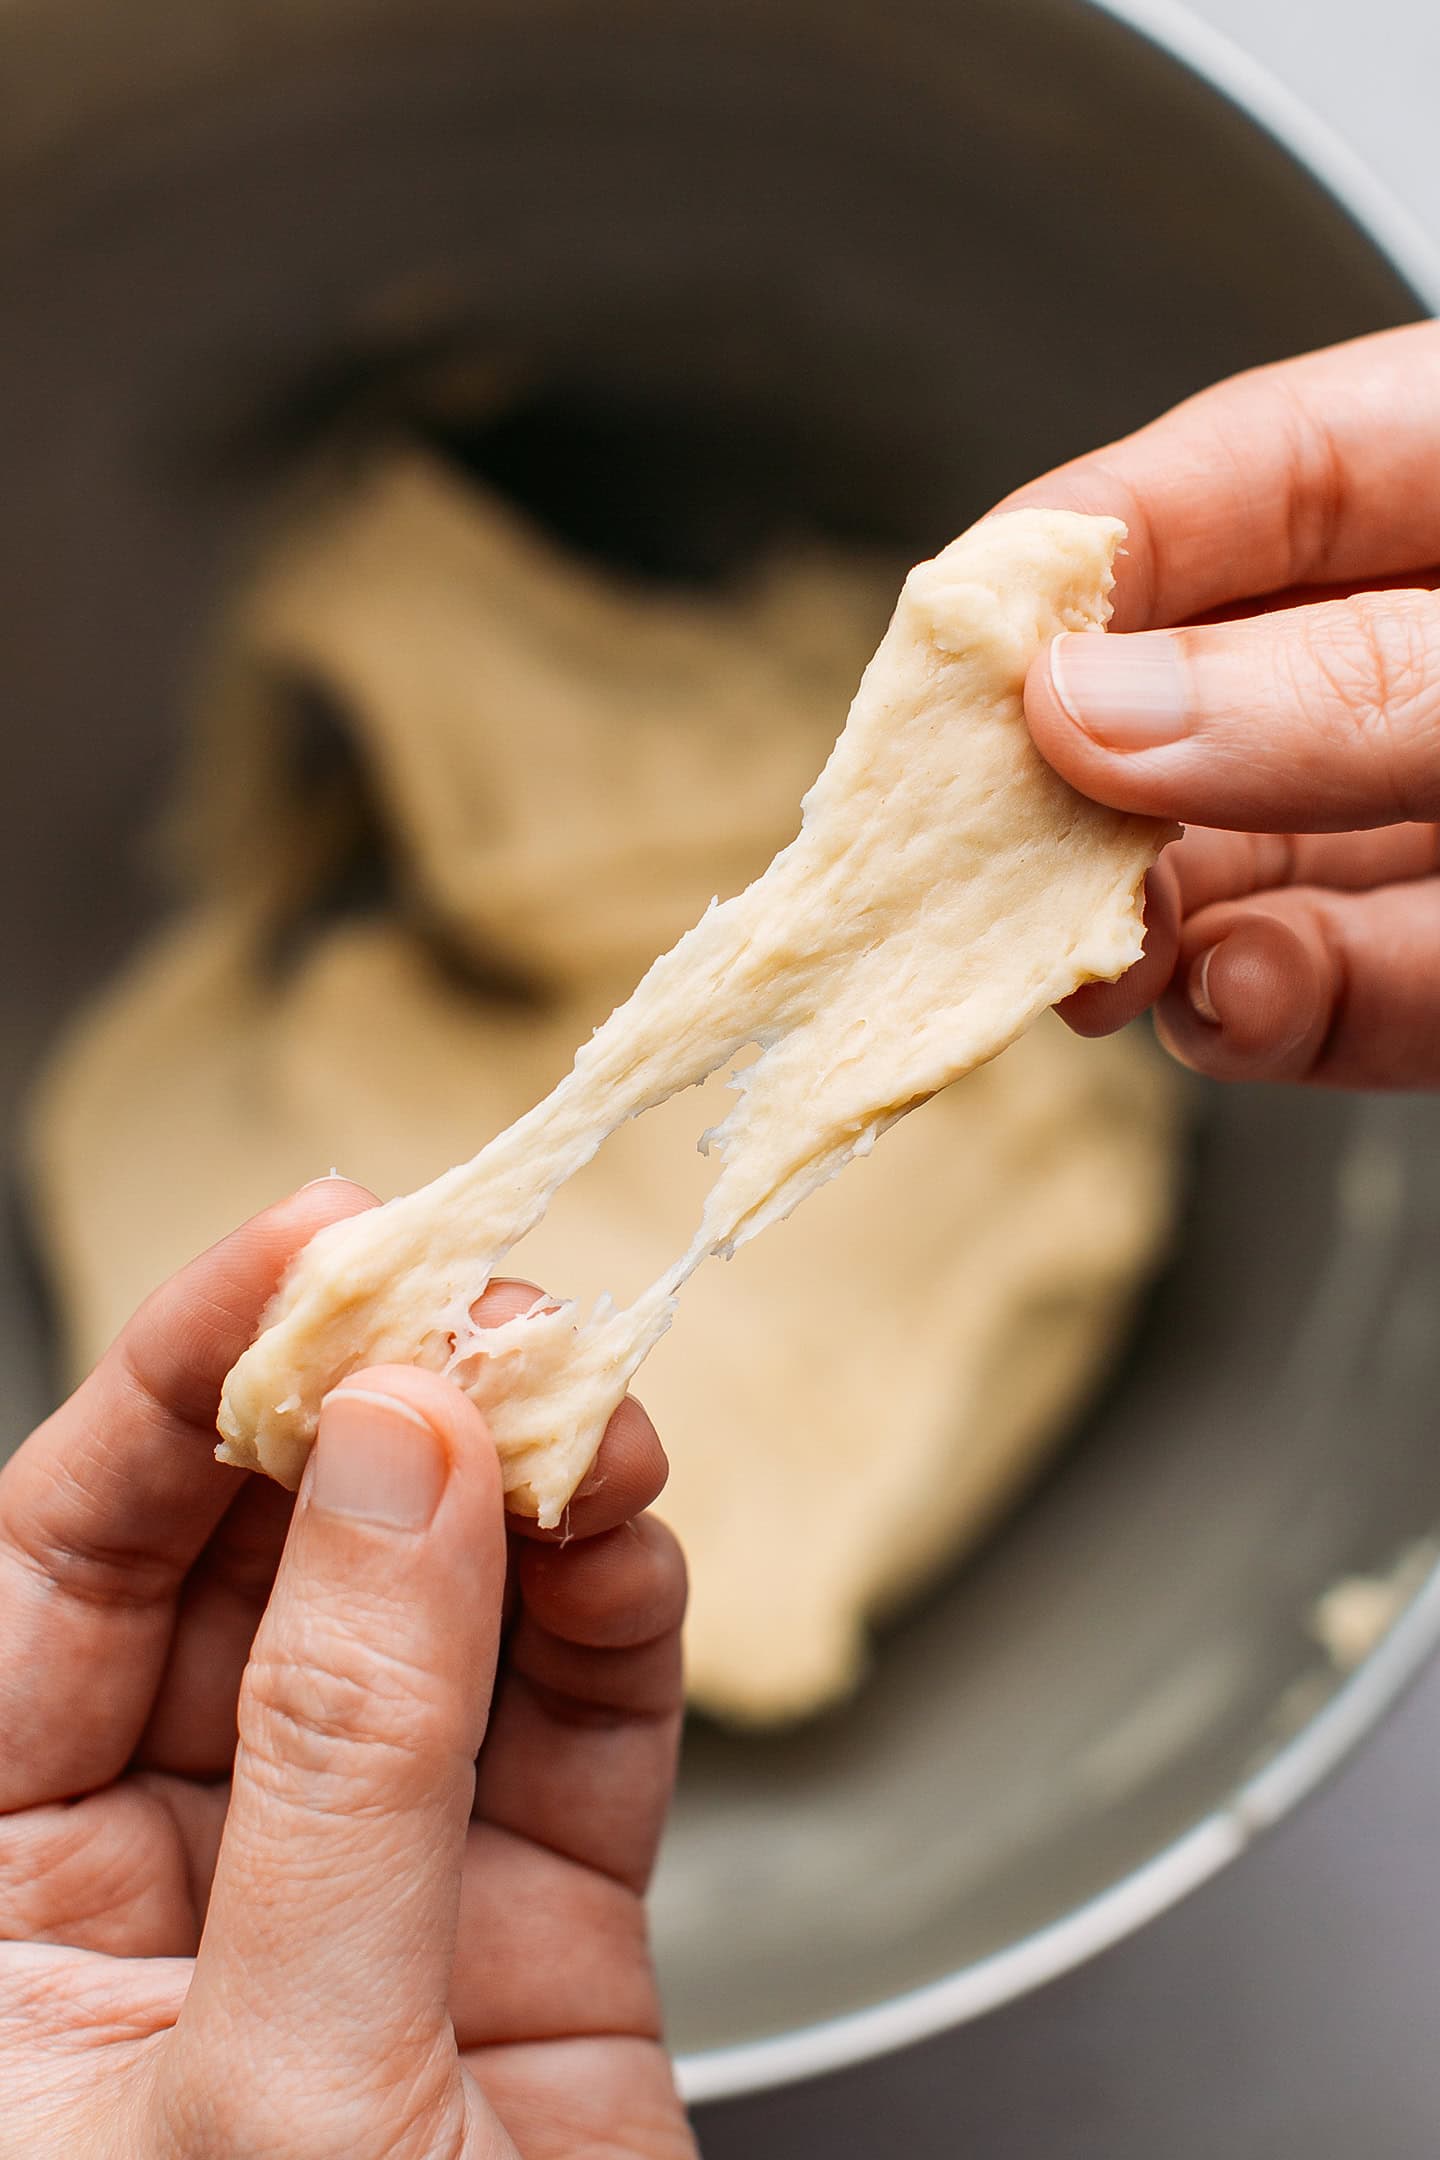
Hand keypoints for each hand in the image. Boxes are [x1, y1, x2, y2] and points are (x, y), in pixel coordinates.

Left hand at [0, 1181, 694, 2158]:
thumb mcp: (284, 2075)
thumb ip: (353, 1746)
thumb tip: (407, 1455)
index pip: (64, 1565)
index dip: (180, 1385)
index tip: (307, 1244)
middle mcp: (168, 1879)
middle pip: (267, 1564)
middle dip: (376, 1418)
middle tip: (486, 1295)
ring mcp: (364, 1893)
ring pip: (434, 1617)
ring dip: (516, 1489)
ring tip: (587, 1392)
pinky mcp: (529, 1934)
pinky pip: (566, 1720)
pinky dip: (614, 1608)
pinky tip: (635, 1522)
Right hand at [1010, 319, 1439, 1087]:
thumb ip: (1353, 682)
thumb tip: (1096, 709)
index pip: (1233, 480)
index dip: (1074, 559)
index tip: (947, 654)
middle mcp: (1436, 649)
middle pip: (1200, 690)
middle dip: (1081, 784)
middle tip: (980, 851)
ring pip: (1253, 858)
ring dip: (1155, 923)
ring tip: (1095, 966)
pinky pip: (1350, 985)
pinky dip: (1275, 1011)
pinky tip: (1234, 1004)